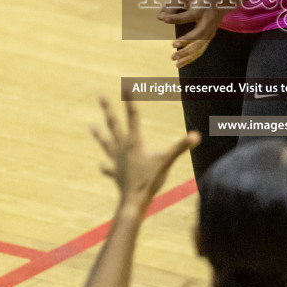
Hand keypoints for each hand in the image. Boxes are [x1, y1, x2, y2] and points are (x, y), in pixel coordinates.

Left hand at [91, 87, 198, 211]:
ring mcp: (116, 160)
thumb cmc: (150, 181)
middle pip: (113, 124)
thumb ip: (181, 147)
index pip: (133, 116)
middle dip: (107, 109)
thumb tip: (196, 136)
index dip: (130, 100)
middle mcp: (121, 148)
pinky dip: (106, 166)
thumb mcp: (167, 161)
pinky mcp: (115, 173)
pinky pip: (108, 168)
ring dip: (99, 134)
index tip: (125, 86)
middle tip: (100, 95)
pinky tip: (103, 164)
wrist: (133, 201)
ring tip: (90, 126)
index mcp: (133, 142)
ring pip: (105, 143)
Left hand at [158, 0, 234, 68]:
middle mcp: (208, 21)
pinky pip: (201, 49)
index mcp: (202, 9)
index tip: (163, 19)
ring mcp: (210, 30)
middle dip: (186, 42)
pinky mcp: (210, 36)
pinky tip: (182, 62)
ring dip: (187, 54)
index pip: (187, 16)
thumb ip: (172, 5)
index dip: (174, 18)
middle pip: (198, 35)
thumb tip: (160, 17)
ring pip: (200, 45)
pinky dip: (192, 57)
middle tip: (173, 46)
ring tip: (174, 60)